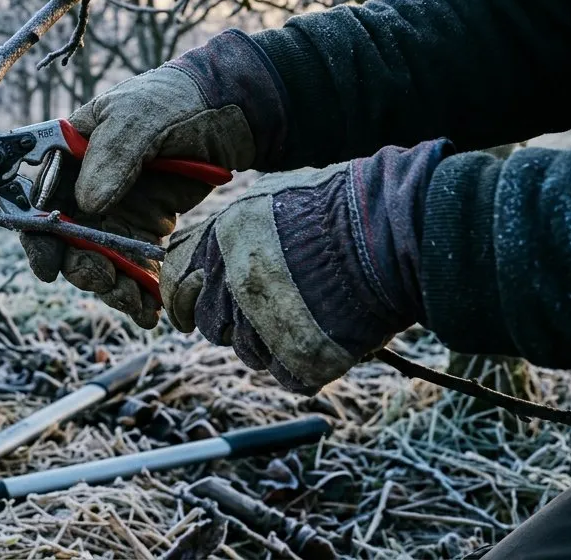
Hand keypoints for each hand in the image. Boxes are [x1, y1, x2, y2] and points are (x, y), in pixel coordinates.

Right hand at [20, 30, 285, 325]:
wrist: (224, 112)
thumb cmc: (170, 101)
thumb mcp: (137, 117)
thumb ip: (111, 156)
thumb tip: (87, 203)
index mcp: (66, 160)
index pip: (36, 202)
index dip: (37, 237)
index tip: (49, 266)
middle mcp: (82, 192)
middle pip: (65, 243)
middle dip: (81, 268)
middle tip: (105, 278)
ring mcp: (113, 215)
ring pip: (99, 263)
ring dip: (112, 288)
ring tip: (137, 303)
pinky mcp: (143, 232)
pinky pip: (134, 268)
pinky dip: (140, 292)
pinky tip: (152, 309)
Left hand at [161, 140, 450, 393]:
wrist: (398, 230)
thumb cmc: (345, 205)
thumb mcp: (274, 196)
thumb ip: (236, 227)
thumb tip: (212, 249)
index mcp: (219, 238)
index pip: (173, 278)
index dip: (182, 297)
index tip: (186, 311)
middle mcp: (229, 281)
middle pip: (210, 323)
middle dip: (234, 321)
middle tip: (275, 309)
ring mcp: (262, 323)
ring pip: (248, 352)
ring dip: (274, 342)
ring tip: (316, 312)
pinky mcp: (298, 358)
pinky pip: (287, 374)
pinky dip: (307, 362)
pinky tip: (333, 334)